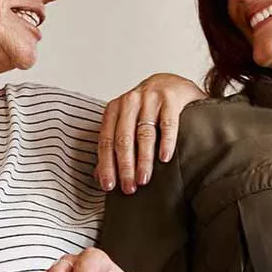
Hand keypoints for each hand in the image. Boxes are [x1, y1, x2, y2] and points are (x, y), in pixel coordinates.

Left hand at [96, 73, 204, 193]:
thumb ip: (113, 146)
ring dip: (144, 160)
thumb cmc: (146, 109)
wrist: (172, 83)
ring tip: (144, 180)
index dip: (106, 165)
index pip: (106, 141)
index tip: (109, 187)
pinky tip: (164, 159)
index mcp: (114, 109)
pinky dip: (166, 142)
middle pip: (123, 139)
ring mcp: (150, 98)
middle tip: (129, 188)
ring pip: (144, 134)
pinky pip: (167, 124)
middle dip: (125, 167)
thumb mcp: (126, 123)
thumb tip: (99, 177)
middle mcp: (129, 101)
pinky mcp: (170, 98)